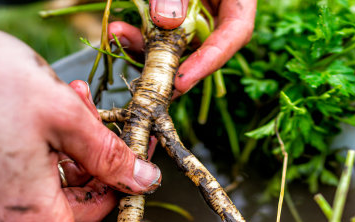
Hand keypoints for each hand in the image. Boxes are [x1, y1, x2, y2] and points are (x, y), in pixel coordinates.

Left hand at [108, 0, 255, 95]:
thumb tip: (168, 22)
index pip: (235, 33)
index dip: (210, 61)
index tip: (183, 81)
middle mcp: (218, 5)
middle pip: (202, 45)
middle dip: (170, 60)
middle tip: (147, 76)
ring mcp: (194, 9)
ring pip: (174, 41)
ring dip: (145, 46)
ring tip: (120, 35)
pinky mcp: (170, 12)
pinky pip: (156, 30)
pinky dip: (137, 34)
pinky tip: (119, 29)